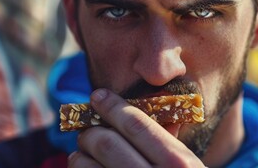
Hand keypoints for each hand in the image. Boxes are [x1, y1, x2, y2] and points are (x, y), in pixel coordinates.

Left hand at [67, 89, 204, 167]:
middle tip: (88, 130)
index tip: (98, 96)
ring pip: (84, 165)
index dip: (112, 105)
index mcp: (178, 166)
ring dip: (78, 156)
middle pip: (105, 142)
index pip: (135, 123)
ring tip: (82, 154)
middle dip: (90, 130)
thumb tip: (131, 111)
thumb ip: (167, 143)